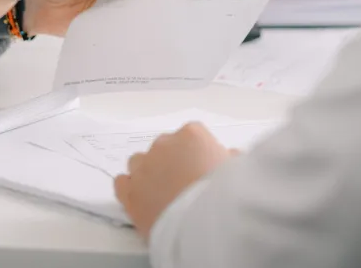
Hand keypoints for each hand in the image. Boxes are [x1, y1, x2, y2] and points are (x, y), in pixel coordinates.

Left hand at [114, 123, 231, 238]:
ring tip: (163, 192)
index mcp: (192, 135)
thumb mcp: (237, 172)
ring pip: (140, 162)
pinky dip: (130, 187)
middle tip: (185, 183)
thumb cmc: (226, 196)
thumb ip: (229, 158)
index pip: (192, 136)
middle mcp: (165, 145)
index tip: (203, 169)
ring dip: (150, 173)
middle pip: (165, 147)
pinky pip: (122, 182)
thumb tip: (231, 156)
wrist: (205, 225)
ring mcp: (145, 167)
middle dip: (173, 162)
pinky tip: (141, 197)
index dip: (198, 154)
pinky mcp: (131, 192)